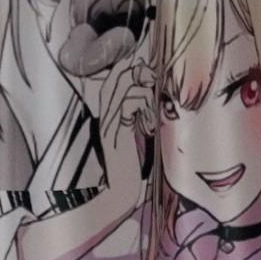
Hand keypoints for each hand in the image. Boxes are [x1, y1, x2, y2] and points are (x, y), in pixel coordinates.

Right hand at [99, 55, 154, 207]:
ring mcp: (108, 121)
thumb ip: (139, 114)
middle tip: (155, 87)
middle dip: (141, 73)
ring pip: (126, 84)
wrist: (119, 191)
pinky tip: (149, 126)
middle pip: (119, 73)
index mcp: (108, 112)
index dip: (134, 69)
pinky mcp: (115, 130)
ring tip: (153, 113)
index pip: (115, 75)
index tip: (152, 80)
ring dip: (147, 93)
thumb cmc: (130, 165)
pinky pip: (130, 102)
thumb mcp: (136, 133)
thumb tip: (154, 92)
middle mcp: (105, 113)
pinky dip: (145, 108)